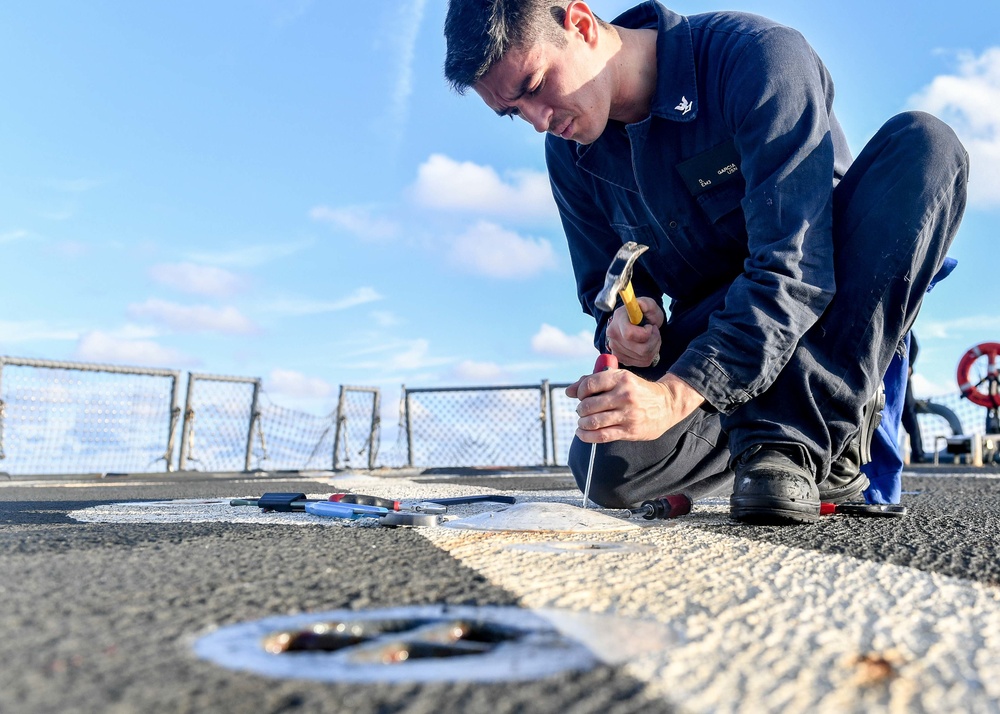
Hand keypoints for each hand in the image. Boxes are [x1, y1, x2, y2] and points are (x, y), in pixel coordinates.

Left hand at [566, 370, 704, 442]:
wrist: (667, 405)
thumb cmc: (638, 390)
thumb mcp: (620, 378)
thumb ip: (594, 381)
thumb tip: (569, 391)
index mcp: (621, 378)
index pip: (589, 385)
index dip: (579, 392)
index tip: (581, 396)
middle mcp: (624, 395)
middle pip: (588, 405)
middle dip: (580, 410)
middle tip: (583, 411)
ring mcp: (627, 414)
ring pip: (593, 422)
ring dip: (582, 423)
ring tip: (583, 422)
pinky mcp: (629, 431)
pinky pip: (601, 436)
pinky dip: (587, 436)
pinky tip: (582, 433)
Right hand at [606, 298, 663, 367]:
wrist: (636, 323)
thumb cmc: (643, 313)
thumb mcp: (648, 305)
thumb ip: (646, 304)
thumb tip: (641, 304)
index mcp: (617, 321)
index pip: (629, 334)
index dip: (645, 333)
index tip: (649, 326)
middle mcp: (613, 337)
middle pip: (640, 349)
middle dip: (653, 340)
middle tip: (653, 331)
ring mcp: (616, 350)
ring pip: (644, 356)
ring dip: (654, 347)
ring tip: (652, 337)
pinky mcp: (622, 359)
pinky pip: (643, 362)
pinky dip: (650, 354)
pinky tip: (648, 345)